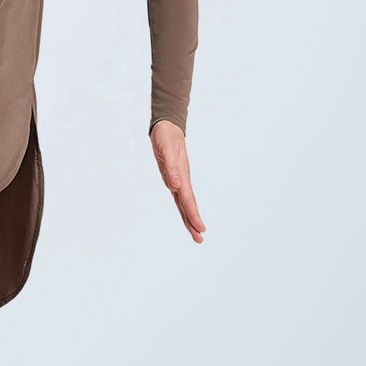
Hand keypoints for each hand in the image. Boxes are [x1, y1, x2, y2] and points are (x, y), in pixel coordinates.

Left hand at [149, 120, 204, 242]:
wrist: (167, 127)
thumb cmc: (165, 137)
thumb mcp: (165, 150)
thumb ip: (170, 168)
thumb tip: (175, 185)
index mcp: (181, 175)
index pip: (187, 199)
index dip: (192, 214)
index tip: (199, 228)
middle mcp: (181, 179)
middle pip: (188, 205)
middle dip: (193, 222)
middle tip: (199, 239)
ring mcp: (178, 179)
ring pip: (184, 202)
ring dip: (189, 217)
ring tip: (196, 233)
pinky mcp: (173, 177)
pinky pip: (179, 196)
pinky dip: (183, 207)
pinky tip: (185, 214)